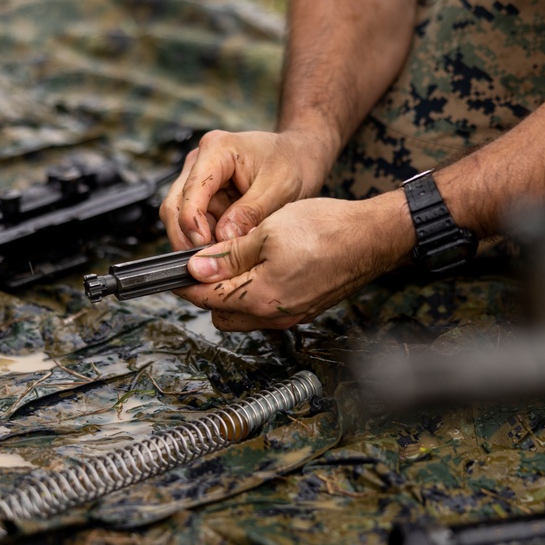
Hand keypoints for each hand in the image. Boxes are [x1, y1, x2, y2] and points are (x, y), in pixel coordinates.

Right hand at [159, 129, 335, 249]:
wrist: (298, 156)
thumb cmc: (292, 163)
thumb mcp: (278, 189)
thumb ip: (250, 213)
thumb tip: (224, 238)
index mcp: (217, 150)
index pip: (191, 191)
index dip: (192, 223)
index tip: (204, 249)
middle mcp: (200, 161)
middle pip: (175, 204)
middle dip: (187, 237)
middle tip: (206, 262)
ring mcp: (199, 178)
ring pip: (181, 217)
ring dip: (197, 240)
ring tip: (220, 257)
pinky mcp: (205, 194)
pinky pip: (196, 222)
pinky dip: (206, 238)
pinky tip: (223, 249)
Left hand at [174, 192, 414, 330]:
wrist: (370, 238)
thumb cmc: (326, 230)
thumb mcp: (266, 231)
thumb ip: (229, 254)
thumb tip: (196, 268)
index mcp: (261, 297)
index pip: (206, 298)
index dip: (185, 282)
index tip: (174, 268)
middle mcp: (274, 315)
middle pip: (221, 314)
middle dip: (206, 291)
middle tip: (204, 260)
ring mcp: (290, 314)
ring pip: (243, 314)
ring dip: (230, 292)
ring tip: (232, 259)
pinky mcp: (302, 308)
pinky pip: (265, 308)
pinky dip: (253, 291)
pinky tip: (259, 265)